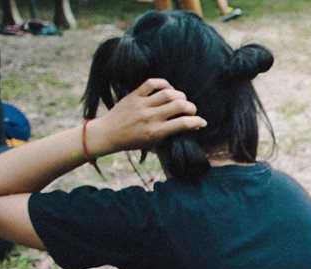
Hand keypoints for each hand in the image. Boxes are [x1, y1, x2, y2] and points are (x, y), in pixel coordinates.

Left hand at [87, 78, 206, 156]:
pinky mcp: (134, 95)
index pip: (184, 123)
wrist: (108, 134)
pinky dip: (164, 84)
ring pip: (169, 93)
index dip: (197, 121)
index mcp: (156, 132)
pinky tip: (168, 89)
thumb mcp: (154, 144)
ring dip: (180, 95)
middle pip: (179, 105)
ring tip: (181, 99)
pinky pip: (152, 83)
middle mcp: (150, 117)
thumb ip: (172, 135)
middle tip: (191, 110)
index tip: (201, 122)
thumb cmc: (134, 141)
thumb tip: (192, 126)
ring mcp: (142, 105)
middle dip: (191, 107)